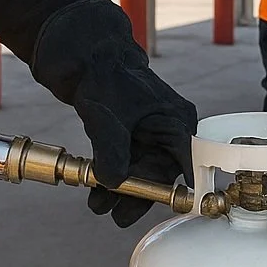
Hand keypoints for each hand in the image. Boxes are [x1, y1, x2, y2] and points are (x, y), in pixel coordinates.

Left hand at [32, 0, 196, 226]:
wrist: (80, 51)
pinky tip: (96, 189)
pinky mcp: (129, 134)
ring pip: (140, 172)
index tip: (170, 210)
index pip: (186, 165)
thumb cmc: (103, 72)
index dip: (177, 190)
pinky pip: (125, 163)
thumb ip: (112, 150)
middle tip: (116, 215)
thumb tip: (114, 181)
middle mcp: (167, 129)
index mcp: (176, 120)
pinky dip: (111, 176)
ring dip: (120, 189)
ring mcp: (147, 132)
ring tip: (98, 205)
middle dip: (137, 194)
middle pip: (160, 174)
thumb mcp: (106, 115)